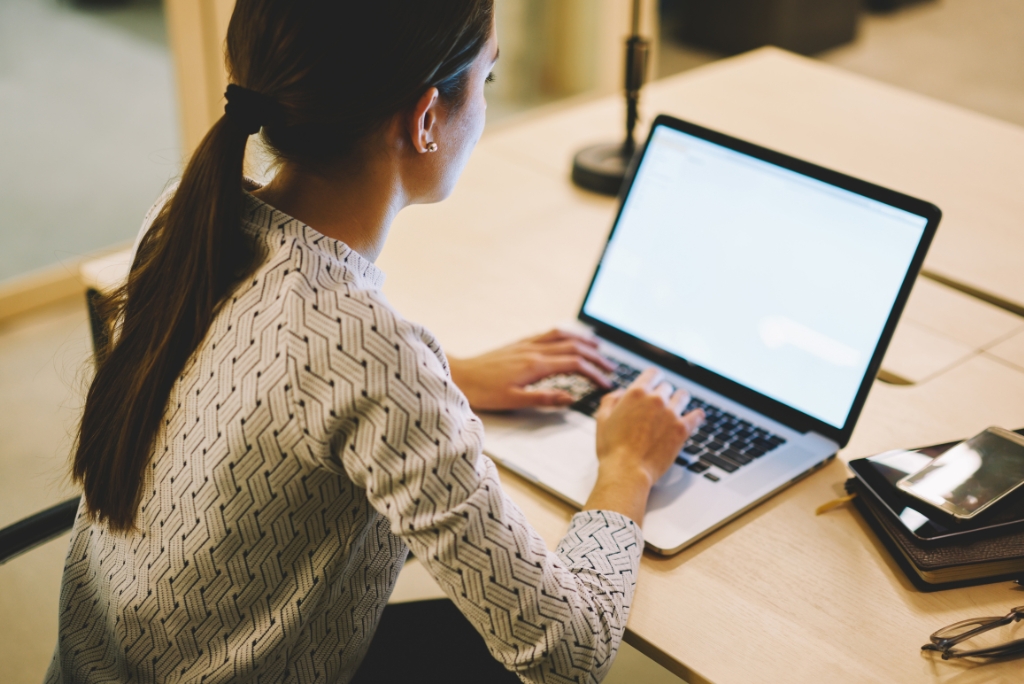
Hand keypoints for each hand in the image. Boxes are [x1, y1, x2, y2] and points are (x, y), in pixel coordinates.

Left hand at [447, 329, 613, 410]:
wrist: (459, 374)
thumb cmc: (482, 391)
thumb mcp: (513, 401)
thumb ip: (543, 399)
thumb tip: (570, 399)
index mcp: (535, 365)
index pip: (574, 365)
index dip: (593, 373)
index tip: (605, 384)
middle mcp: (533, 350)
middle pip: (573, 347)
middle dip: (595, 356)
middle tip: (610, 368)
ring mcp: (526, 344)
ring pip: (562, 336)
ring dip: (583, 341)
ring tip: (598, 348)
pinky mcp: (518, 344)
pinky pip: (547, 334)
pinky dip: (565, 334)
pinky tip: (568, 338)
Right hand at [584, 368, 704, 524]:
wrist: (627, 471)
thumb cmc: (612, 449)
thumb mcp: (602, 419)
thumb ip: (611, 400)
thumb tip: (621, 392)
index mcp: (636, 393)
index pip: (653, 373)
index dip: (654, 378)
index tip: (655, 383)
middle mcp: (656, 399)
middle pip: (667, 387)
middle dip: (663, 394)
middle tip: (659, 405)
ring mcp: (671, 414)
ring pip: (683, 396)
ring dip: (679, 401)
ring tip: (675, 409)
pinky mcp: (682, 429)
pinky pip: (697, 415)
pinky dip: (696, 415)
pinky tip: (695, 416)